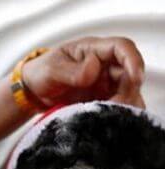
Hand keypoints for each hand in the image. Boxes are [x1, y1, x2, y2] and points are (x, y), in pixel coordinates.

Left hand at [22, 36, 145, 108]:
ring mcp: (105, 82)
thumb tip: (94, 68)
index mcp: (92, 49)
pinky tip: (109, 120)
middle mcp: (104, 64)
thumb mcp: (50, 70)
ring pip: (128, 90)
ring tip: (111, 115)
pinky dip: (118, 112)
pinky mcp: (103, 98)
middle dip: (129, 90)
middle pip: (130, 73)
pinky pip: (118, 104)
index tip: (136, 77)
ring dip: (125, 103)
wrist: (32, 91)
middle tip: (115, 105)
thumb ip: (71, 71)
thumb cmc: (40, 73)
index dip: (133, 60)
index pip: (121, 47)